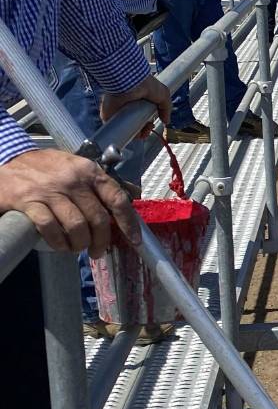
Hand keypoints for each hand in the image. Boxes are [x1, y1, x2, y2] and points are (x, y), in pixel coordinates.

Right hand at [0, 149, 141, 255]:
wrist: (9, 158)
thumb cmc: (48, 166)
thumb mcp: (78, 166)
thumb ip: (100, 182)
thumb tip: (130, 197)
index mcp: (90, 171)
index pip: (117, 198)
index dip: (128, 222)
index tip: (134, 239)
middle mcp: (74, 180)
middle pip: (98, 218)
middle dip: (101, 240)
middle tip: (97, 251)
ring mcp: (51, 191)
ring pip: (77, 226)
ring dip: (80, 243)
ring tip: (77, 248)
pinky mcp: (30, 201)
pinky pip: (51, 228)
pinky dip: (58, 242)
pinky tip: (60, 245)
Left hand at [99, 75, 170, 138]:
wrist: (131, 82)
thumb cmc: (146, 84)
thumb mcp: (164, 95)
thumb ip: (166, 109)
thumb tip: (166, 121)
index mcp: (138, 102)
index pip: (142, 117)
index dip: (148, 124)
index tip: (151, 124)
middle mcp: (128, 107)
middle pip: (135, 125)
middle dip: (143, 130)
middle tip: (148, 128)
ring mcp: (117, 112)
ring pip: (126, 128)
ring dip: (135, 134)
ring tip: (141, 132)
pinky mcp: (108, 115)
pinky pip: (115, 128)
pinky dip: (122, 133)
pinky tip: (131, 133)